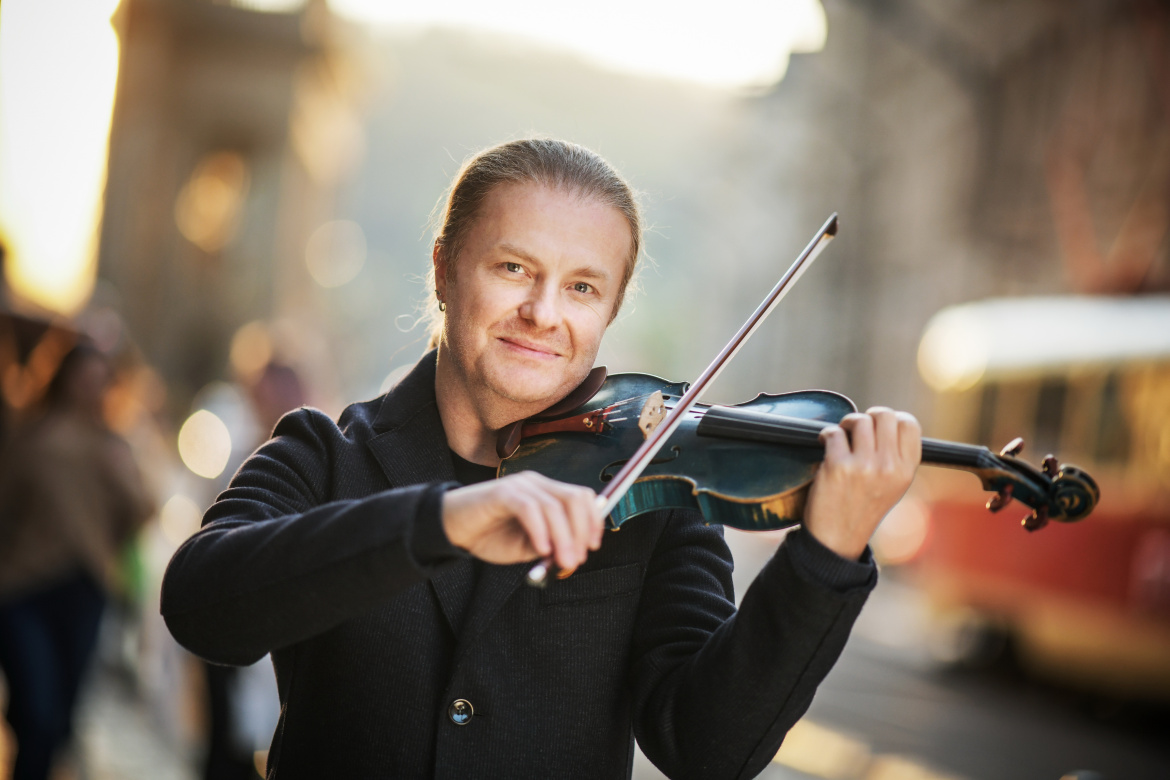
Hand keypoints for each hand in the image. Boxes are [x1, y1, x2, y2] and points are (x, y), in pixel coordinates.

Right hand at [441, 471, 604, 567]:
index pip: (581, 497)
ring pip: (554, 506)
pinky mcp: (502, 492)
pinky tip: (541, 549)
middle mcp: (536, 484)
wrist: (452, 529)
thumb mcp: (527, 547)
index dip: (593, 521)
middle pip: (574, 498)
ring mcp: (519, 486)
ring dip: (564, 537)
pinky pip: (529, 508)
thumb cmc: (489, 536)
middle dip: (582, 530)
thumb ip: (551, 547)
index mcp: (546, 492)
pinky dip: (540, 530)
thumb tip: (574, 554)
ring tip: (563, 561)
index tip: (592, 547)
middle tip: (577, 559)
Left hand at [803, 407, 921, 560]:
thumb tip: (887, 421)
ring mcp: (864, 466)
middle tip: (857, 428)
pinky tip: (826, 444)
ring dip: (846, 424)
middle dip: (868, 417)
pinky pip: (834, 432)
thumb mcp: (894, 486)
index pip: (909, 424)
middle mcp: (889, 467)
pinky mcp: (838, 467)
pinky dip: (826, 435)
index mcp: (906, 470)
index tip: (879, 426)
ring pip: (859, 420)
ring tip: (842, 436)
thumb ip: (896, 456)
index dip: (892, 419)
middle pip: (884, 414)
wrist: (838, 538)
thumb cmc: (863, 508)